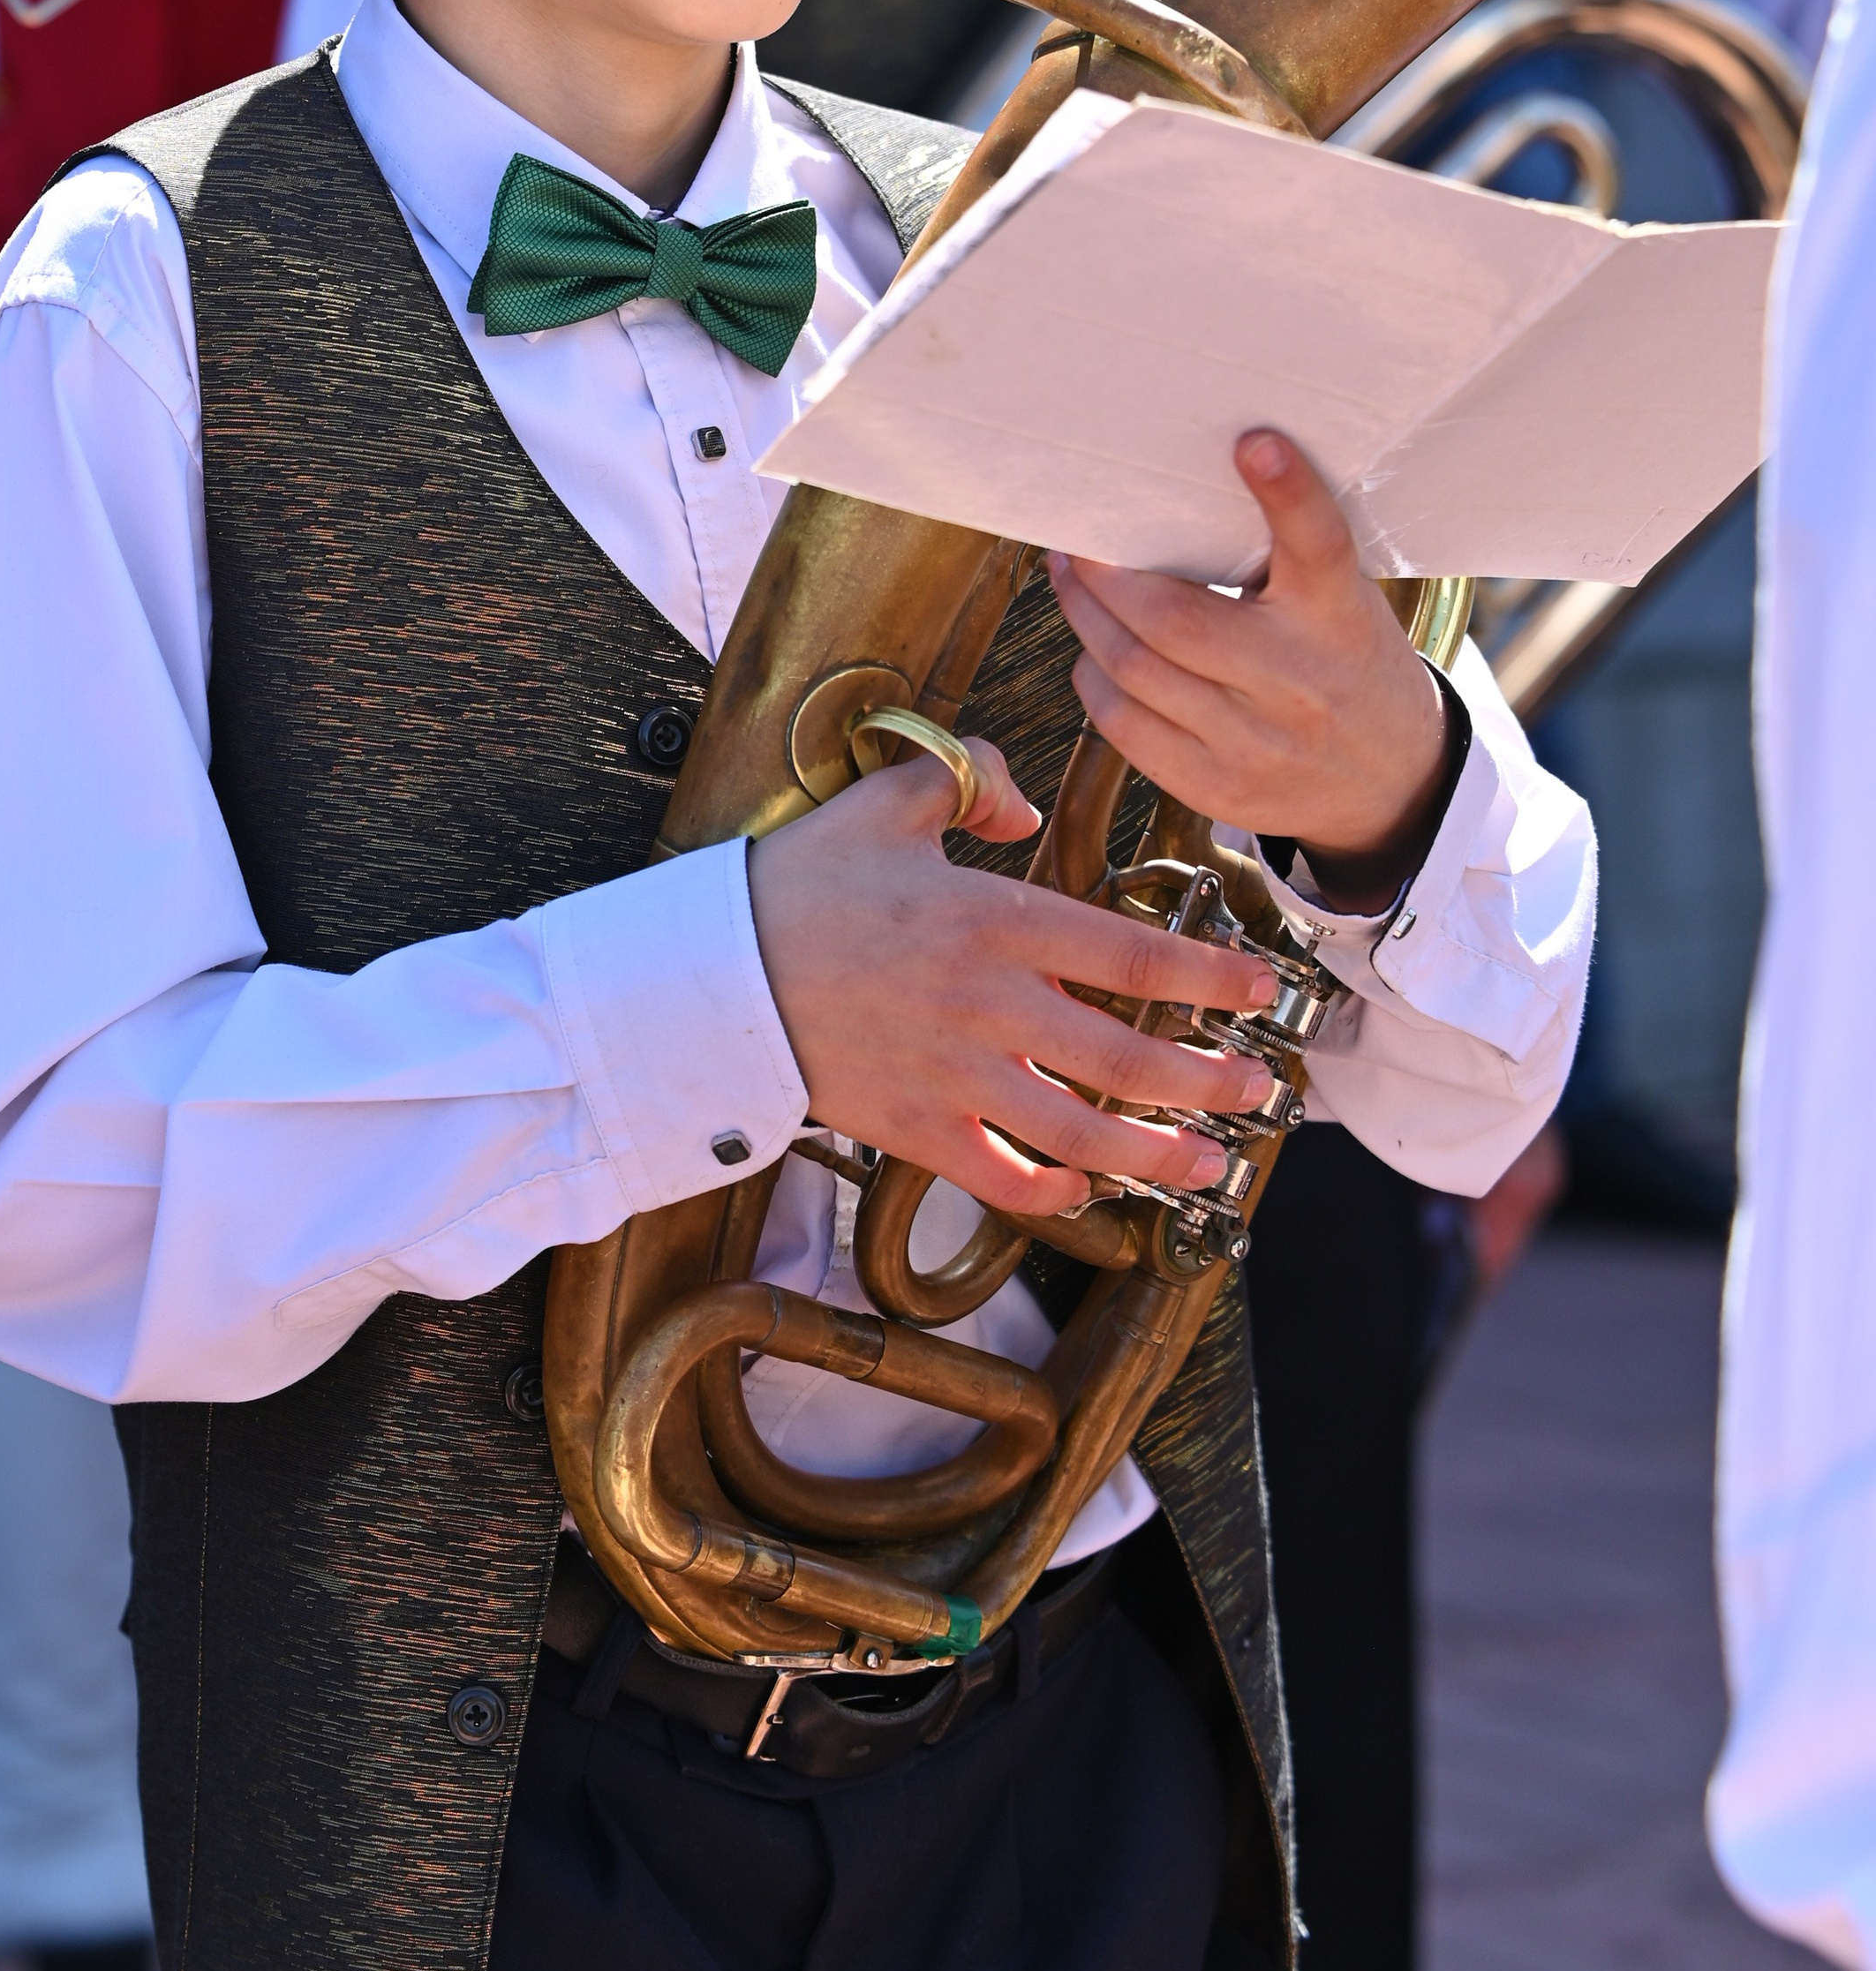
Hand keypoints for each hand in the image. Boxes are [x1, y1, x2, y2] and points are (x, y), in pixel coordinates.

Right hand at [747, 738, 1280, 1224]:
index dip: (1209, 977)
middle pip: (1129, 1057)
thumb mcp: (882, 802)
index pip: (1132, 956)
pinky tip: (1084, 1189)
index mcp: (995, 921)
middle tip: (1260, 1089)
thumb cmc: (798, 885)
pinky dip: (1050, 1190)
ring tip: (1209, 1162)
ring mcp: (956, 1076)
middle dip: (1208, 1080)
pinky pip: (1001, 1175)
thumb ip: (964, 780)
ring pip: (1082, 1130)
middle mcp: (991, 1005)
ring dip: (1156, 1153)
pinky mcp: (915, 1128)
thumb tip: (1022, 800)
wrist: (709, 973)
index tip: (1260, 988)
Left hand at [1048, 430, 1451, 913]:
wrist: (1391, 783)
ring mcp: (1257, 742)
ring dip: (1086, 617)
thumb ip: (1284, 559)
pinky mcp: (1218, 788)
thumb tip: (1175, 496)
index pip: (1320, 547)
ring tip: (1072, 580)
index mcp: (1338, 617)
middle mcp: (1299, 680)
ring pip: (1134, 671)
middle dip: (1106, 575)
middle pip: (1175, 619)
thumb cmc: (1344, 663)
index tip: (1254, 442)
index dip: (1289, 493)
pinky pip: (1123, 727)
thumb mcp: (1342, 604)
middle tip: (1079, 541)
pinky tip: (1095, 651)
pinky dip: (1095, 679)